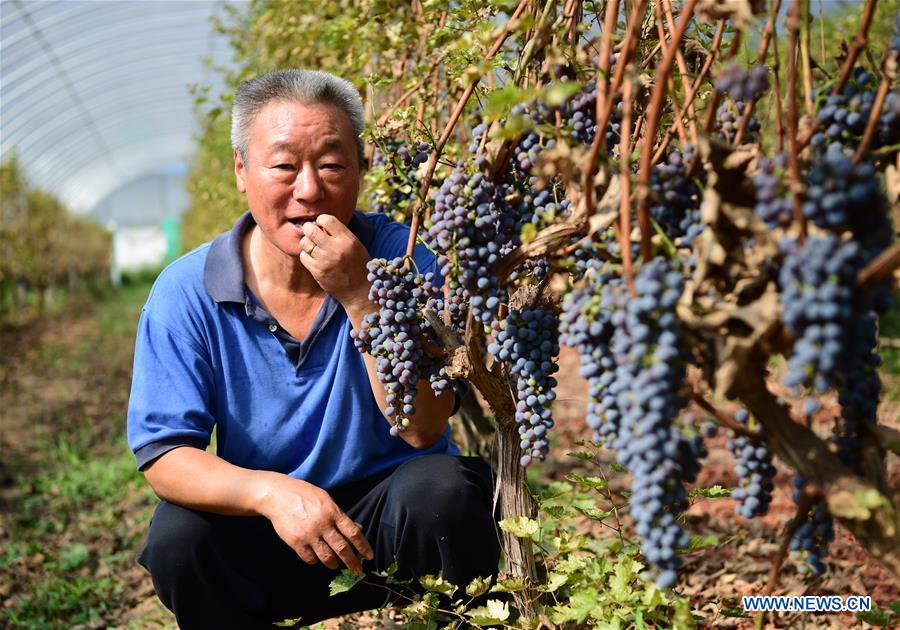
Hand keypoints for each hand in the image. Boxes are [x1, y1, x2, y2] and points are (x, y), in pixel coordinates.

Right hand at [258, 473, 373, 574]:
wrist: (277, 495)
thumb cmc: (304, 494)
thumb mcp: (326, 499)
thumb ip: (340, 515)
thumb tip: (357, 528)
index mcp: (333, 512)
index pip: (353, 533)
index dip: (363, 546)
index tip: (369, 556)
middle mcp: (322, 524)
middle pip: (342, 549)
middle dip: (352, 562)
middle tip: (357, 571)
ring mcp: (309, 534)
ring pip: (327, 557)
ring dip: (334, 564)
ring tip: (336, 564)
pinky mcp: (295, 542)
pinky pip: (310, 559)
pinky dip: (315, 561)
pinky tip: (317, 558)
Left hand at [299, 214, 371, 313]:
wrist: (359, 291)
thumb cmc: (358, 265)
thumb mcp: (355, 245)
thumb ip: (340, 234)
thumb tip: (320, 223)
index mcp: (348, 240)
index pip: (327, 220)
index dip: (321, 219)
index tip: (321, 224)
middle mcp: (336, 249)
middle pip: (311, 230)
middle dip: (309, 228)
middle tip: (311, 231)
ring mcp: (325, 261)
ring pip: (305, 243)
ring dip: (307, 242)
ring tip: (313, 246)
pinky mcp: (318, 272)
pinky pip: (304, 256)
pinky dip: (306, 255)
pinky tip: (314, 257)